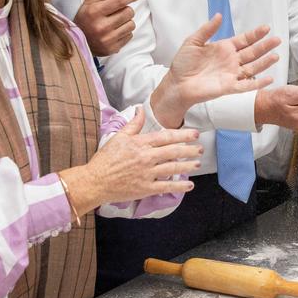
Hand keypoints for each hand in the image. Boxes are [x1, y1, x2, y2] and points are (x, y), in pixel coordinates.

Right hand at [62, 109, 198, 213]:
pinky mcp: (146, 188)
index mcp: (140, 144)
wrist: (95, 181)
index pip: (166, 137)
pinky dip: (179, 186)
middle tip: (201, 148)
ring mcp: (147, 174)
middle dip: (189, 150)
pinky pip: (166, 187)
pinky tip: (189, 185)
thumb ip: (133, 124)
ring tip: (197, 163)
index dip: (182, 134)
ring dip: (187, 166)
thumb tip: (140, 109)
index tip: (194, 133)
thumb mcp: (119, 137)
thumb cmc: (106, 159)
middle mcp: (146, 158)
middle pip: (173, 152)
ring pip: (172, 168)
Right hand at [74, 0, 139, 56]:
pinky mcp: (112, 48)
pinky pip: (129, 36)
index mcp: (94, 12)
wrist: (75, 41)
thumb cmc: (85, 18)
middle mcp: (101, 26)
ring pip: (131, 25)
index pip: (119, 1)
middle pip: (128, 12)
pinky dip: (124, 32)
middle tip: (118, 11)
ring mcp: (107, 39)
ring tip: (116, 22)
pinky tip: (115, 31)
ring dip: (126, 21)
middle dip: (126, 9)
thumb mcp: (90, 1)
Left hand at [151, 14, 279, 127]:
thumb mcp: (193, 42)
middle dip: (265, 46)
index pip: (244, 40)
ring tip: (276, 56)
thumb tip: (218, 15)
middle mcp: (231, 61)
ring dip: (265, 62)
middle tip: (277, 39)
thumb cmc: (183, 64)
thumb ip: (207, 30)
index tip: (266, 28)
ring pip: (253, 67)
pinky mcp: (229, 87)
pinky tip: (269, 78)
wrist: (177, 84)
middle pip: (252, 52)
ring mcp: (231, 74)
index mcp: (224, 48)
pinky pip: (246, 85)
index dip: (255, 34)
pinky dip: (258, 83)